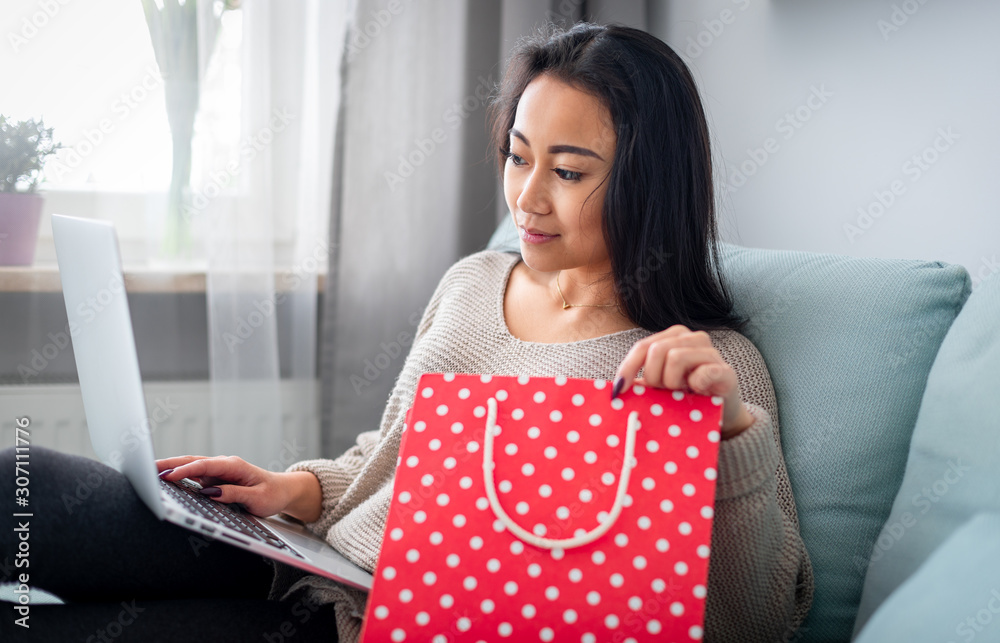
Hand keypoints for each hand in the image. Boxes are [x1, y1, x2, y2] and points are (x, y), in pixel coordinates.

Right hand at [156, 455, 320, 521]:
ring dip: (171, 467)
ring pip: (190, 466)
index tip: (168, 475)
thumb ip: (235, 495)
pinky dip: (179, 475)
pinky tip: (165, 479)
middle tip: (147, 468)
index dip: (185, 470)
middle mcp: (223, 465)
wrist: (281, 490)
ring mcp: (218, 471)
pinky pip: (194, 475)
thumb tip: (211, 493)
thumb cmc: (272, 494)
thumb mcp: (257, 498)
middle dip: (170, 464)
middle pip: (193, 461)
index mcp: (234, 466)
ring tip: (149, 472)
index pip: (205, 465)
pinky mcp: (214, 478)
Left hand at [612, 324, 754, 438]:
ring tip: (681, 392)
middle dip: (653, 377)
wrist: (721, 412)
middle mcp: (692, 338)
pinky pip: (702, 373)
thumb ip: (643, 382)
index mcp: (673, 337)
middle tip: (663, 392)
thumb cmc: (687, 395)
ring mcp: (711, 351)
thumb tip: (617, 388)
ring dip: (672, 382)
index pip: (642, 346)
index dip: (628, 367)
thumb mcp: (661, 387)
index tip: (620, 389)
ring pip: (675, 357)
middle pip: (656, 350)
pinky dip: (694, 385)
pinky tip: (698, 391)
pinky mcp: (725, 370)